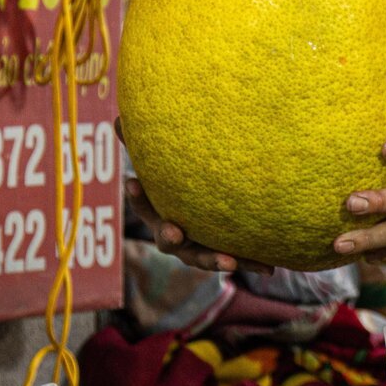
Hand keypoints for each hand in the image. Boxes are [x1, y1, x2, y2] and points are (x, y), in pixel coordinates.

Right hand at [118, 118, 271, 274]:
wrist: (212, 222)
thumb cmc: (180, 188)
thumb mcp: (163, 169)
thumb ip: (143, 146)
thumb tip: (116, 118)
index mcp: (158, 213)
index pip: (143, 204)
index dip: (137, 195)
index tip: (133, 182)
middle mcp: (175, 236)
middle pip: (167, 240)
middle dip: (168, 236)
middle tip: (174, 233)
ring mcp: (198, 251)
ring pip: (202, 258)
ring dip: (213, 260)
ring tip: (228, 262)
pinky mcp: (224, 257)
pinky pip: (237, 262)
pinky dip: (251, 264)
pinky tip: (269, 268)